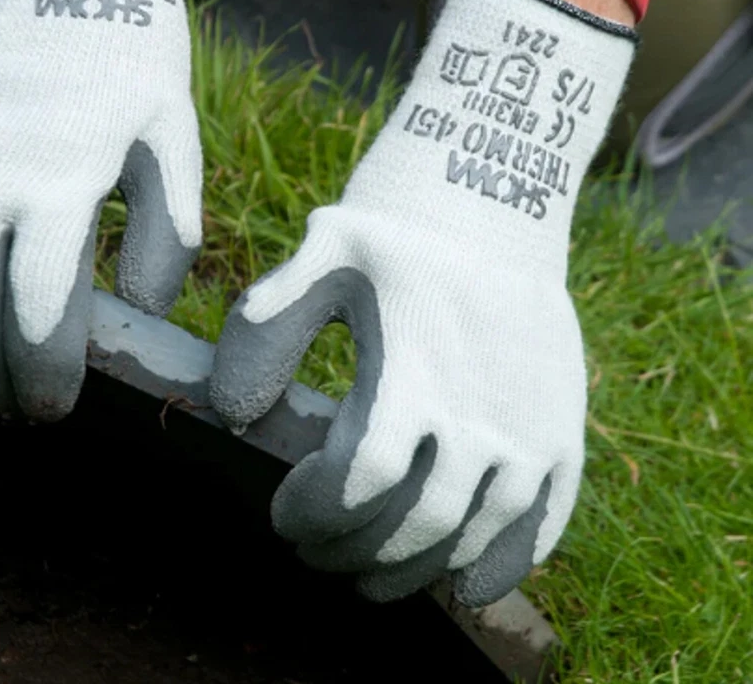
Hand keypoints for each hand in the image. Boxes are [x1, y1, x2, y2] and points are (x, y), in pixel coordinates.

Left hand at [210, 0, 637, 605]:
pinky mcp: (563, 433)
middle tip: (316, 551)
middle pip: (412, 524)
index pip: (357, 482)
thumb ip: (264, 327)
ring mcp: (528, 429)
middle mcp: (477, 413)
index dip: (314, 512)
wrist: (490, 208)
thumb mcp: (319, 254)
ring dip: (415, 573)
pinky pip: (542, 526)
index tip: (285, 510)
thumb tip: (230, 413)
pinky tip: (464, 584)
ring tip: (371, 576)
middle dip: (352, 551)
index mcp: (411, 371)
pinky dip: (503, 568)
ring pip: (473, 538)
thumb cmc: (392, 235)